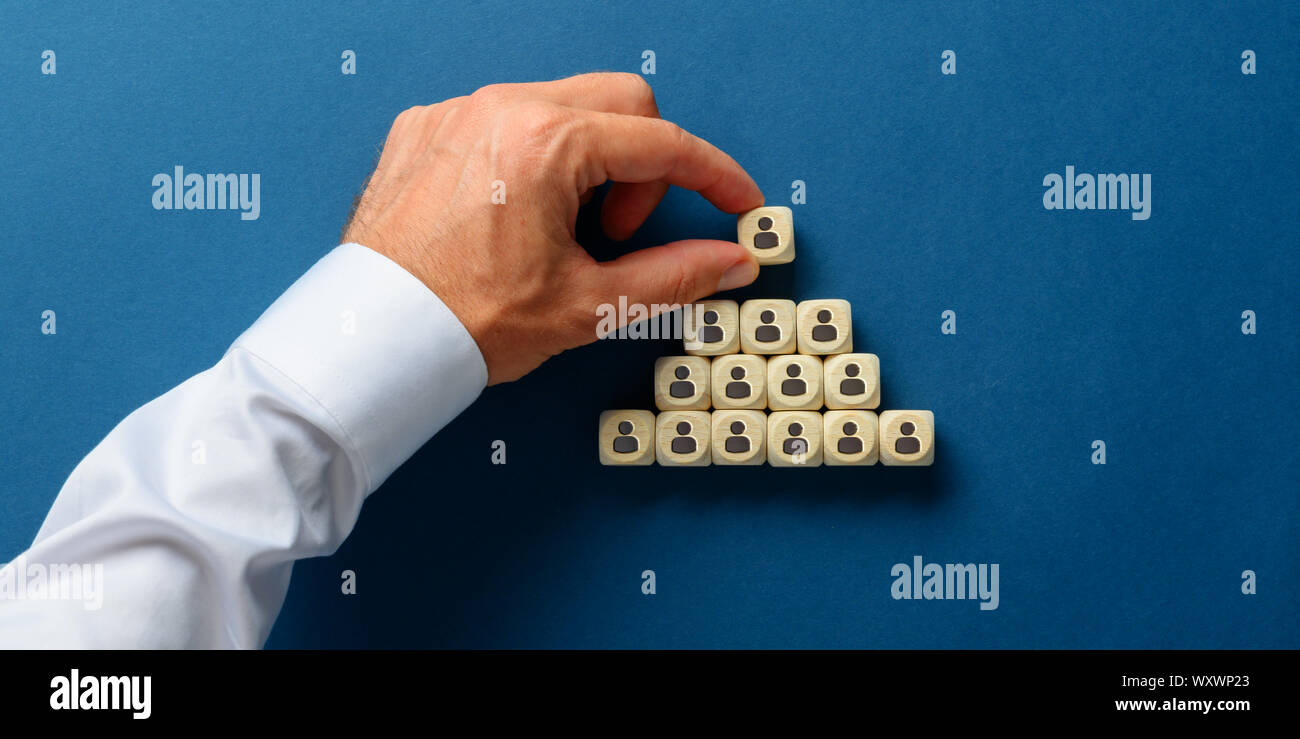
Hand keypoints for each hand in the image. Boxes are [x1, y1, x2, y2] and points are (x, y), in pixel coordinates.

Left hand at [342, 73, 763, 383]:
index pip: (663, 144)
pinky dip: (531, 159)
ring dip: (587, 163)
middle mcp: (501, 108)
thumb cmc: (465, 323)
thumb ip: (674, 276)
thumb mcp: (587, 305)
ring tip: (562, 233)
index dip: (715, 177)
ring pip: (562, 107)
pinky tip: (514, 217)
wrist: (373, 342)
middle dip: (644, 167)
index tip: (738, 203)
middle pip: (620, 104)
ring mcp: (457, 112)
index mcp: (546, 143)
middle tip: (620, 234)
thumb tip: (729, 261)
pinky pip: (505, 120)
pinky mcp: (425, 129)